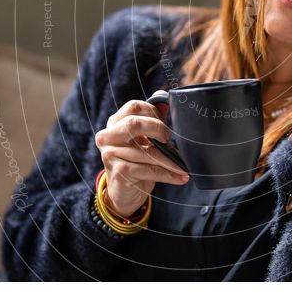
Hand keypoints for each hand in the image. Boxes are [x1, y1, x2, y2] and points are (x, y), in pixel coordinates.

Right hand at [94, 99, 188, 217]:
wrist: (124, 192)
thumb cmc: (136, 161)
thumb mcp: (143, 139)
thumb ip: (152, 120)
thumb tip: (165, 100)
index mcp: (114, 123)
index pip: (134, 107)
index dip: (154, 112)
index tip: (166, 124)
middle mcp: (107, 136)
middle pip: (133, 124)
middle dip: (158, 129)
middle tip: (170, 139)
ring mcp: (110, 154)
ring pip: (147, 151)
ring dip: (170, 159)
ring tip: (184, 165)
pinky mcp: (119, 172)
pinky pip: (149, 170)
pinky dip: (168, 174)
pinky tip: (180, 177)